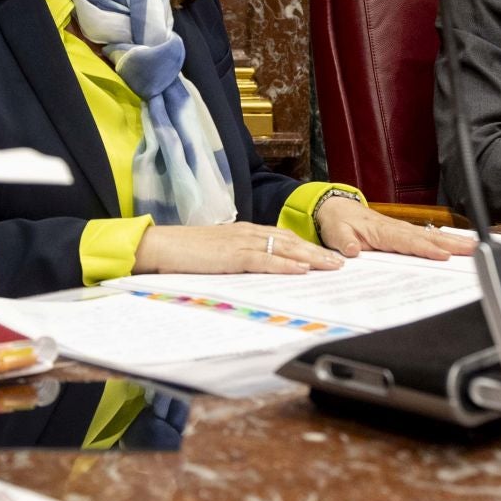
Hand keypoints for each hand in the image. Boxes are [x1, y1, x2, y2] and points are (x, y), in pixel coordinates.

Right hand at [135, 222, 344, 275]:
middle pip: (290, 240)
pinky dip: (285, 264)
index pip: (282, 237)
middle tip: (340, 261)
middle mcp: (247, 233)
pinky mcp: (231, 255)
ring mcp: (240, 242)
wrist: (159, 245)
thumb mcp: (216, 253)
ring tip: (332, 265)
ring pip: (284, 248)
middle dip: (317, 251)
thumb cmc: (184, 252)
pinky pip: (265, 259)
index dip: (306, 246)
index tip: (325, 255)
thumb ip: (236, 256)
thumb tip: (253, 268)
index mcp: (244, 231)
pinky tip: (302, 269)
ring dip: (310, 257)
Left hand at [314, 198, 479, 259]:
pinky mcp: (403, 233)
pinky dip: (443, 241)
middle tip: (473, 249)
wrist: (336, 209)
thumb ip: (344, 241)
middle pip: (427, 237)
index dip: (426, 248)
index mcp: (381, 231)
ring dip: (452, 241)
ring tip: (474, 247)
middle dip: (451, 243)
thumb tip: (351, 250)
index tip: (444, 255)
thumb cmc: (338, 222)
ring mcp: (401, 230)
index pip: (408, 241)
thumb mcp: (335, 232)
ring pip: (431, 236)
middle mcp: (396, 229)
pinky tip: (459, 246)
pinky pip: (426, 237)